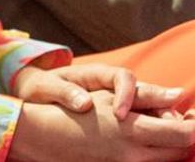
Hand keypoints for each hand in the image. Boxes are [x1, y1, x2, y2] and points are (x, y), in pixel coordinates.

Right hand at [9, 91, 194, 161]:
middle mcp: (135, 155)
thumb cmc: (74, 111)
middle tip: (179, 121)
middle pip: (179, 151)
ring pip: (165, 161)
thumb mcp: (109, 98)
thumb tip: (178, 95)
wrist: (43, 136)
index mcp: (135, 132)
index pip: (184, 134)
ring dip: (169, 147)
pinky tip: (142, 144)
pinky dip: (152, 155)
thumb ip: (146, 97)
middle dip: (184, 136)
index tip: (193, 116)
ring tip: (160, 131)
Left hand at [13, 63, 186, 119]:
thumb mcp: (46, 87)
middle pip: (143, 88)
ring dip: (161, 114)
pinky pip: (140, 115)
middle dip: (159, 101)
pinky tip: (160, 136)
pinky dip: (151, 123)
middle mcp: (112, 84)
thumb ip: (64, 92)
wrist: (36, 92)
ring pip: (147, 103)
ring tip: (174, 129)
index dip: (126, 94)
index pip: (121, 77)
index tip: (120, 114)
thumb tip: (84, 103)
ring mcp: (119, 98)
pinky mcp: (119, 112)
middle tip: (171, 119)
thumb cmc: (40, 87)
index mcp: (96, 74)